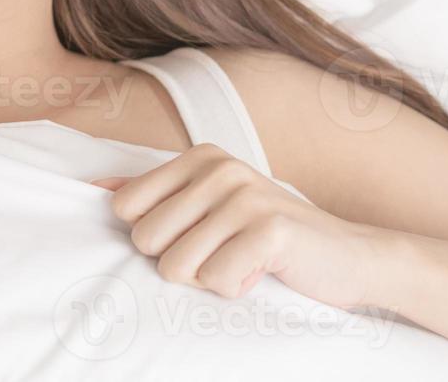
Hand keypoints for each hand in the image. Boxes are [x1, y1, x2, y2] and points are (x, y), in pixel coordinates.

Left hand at [91, 143, 390, 309]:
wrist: (352, 257)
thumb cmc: (269, 237)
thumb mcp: (210, 205)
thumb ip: (154, 194)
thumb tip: (95, 188)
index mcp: (199, 157)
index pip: (124, 207)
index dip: (153, 237)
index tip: (195, 236)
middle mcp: (219, 168)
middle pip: (145, 240)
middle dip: (179, 262)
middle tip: (221, 254)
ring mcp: (245, 195)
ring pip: (176, 266)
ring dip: (208, 279)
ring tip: (240, 262)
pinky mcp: (271, 230)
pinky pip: (216, 280)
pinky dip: (236, 289)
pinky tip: (262, 273)